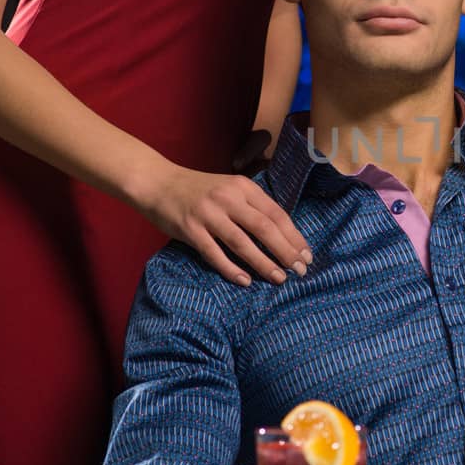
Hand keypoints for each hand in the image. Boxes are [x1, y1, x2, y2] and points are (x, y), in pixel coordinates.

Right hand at [134, 162, 311, 286]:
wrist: (157, 182)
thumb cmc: (199, 190)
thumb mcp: (230, 189)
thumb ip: (252, 207)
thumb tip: (283, 236)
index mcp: (243, 187)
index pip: (276, 214)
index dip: (294, 236)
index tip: (307, 255)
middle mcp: (228, 198)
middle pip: (264, 227)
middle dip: (285, 251)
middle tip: (300, 270)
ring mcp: (208, 214)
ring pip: (242, 242)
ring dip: (263, 263)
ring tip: (279, 278)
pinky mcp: (190, 229)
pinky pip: (213, 253)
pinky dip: (230, 269)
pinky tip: (245, 281)